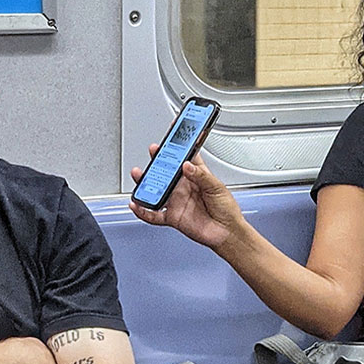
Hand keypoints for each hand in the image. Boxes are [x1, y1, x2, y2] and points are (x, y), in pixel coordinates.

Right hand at [129, 146, 243, 249]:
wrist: (227, 233)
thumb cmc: (227, 209)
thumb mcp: (217, 187)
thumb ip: (201, 176)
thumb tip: (187, 166)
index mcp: (196, 175)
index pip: (185, 155)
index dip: (180, 142)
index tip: (175, 129)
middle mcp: (184, 186)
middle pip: (166, 170)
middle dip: (158, 159)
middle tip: (154, 150)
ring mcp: (177, 201)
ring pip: (156, 189)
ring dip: (145, 182)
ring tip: (139, 173)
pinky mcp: (173, 216)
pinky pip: (153, 214)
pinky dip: (143, 210)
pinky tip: (136, 204)